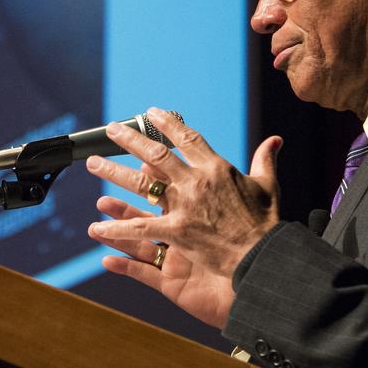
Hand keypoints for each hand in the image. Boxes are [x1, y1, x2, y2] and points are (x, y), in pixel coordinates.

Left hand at [86, 109, 281, 324]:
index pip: (187, 138)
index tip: (151, 112)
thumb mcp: (268, 186)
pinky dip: (117, 227)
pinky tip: (96, 226)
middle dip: (131, 139)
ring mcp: (184, 205)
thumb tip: (275, 140)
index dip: (168, 124)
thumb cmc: (267, 223)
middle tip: (111, 130)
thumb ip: (265, 160)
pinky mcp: (176, 231)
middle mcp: (196, 182)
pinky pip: (140, 227)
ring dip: (114, 172)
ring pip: (141, 183)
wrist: (264, 255)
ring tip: (93, 163)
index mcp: (216, 168)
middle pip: (156, 154)